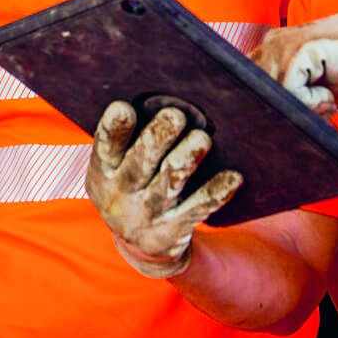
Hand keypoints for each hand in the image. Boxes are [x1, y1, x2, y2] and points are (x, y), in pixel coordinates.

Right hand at [84, 101, 242, 277]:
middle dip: (157, 139)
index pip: (105, 147)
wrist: (141, 245)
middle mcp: (120, 194)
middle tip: (175, 115)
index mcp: (103, 171)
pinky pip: (197, 210)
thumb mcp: (120, 165)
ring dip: (186, 160)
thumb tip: (171, 92)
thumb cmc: (136, 182)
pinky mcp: (170, 234)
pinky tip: (233, 177)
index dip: (113, 129)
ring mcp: (145, 216)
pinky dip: (216, 192)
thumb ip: (133, 136)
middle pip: (140, 164)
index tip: (124, 108)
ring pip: (169, 184)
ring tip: (202, 139)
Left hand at [252, 0, 337, 114]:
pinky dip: (314, 101)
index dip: (266, 110)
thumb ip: (290, 104)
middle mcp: (269, 45)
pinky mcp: (298, 50)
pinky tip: (330, 90)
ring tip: (326, 95)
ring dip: (303, 107)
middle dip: (286, 112)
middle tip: (320, 103)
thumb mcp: (315, 95)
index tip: (294, 115)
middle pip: (255, 97)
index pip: (246, 90)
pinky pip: (292, 93)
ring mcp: (281, 45)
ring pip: (273, 99)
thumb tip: (266, 132)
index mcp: (269, 52)